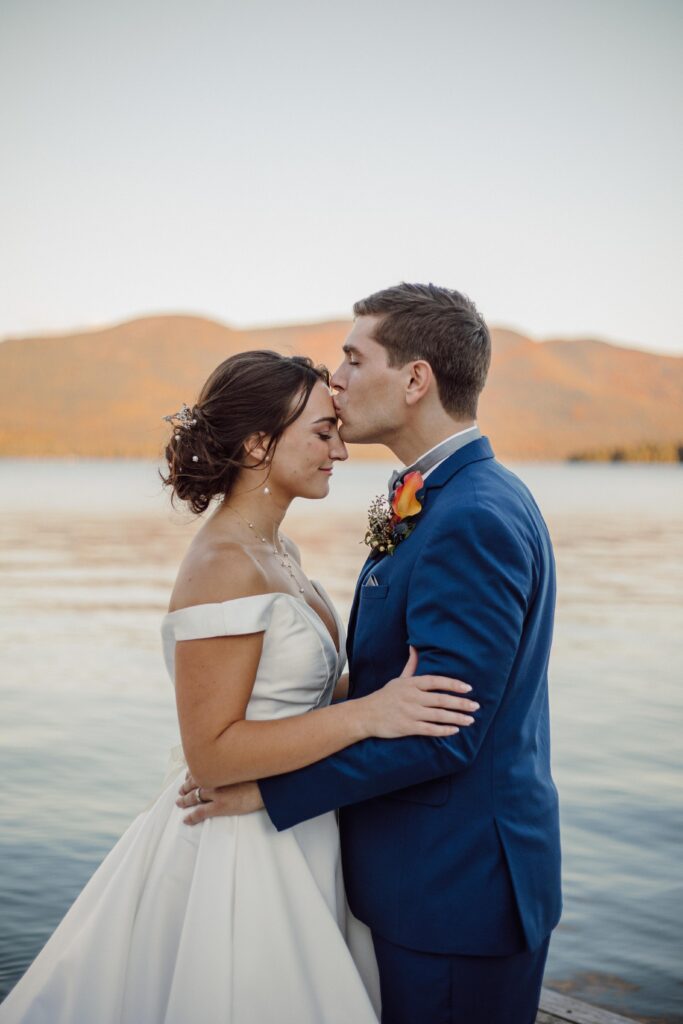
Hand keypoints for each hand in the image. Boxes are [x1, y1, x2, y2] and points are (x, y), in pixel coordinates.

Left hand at [176, 772, 263, 824]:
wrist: (266, 786)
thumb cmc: (257, 775)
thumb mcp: (242, 765)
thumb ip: (231, 766)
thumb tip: (226, 767)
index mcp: (220, 768)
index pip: (200, 769)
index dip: (191, 773)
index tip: (188, 774)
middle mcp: (216, 778)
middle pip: (194, 782)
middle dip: (185, 786)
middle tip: (180, 789)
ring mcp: (216, 793)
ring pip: (194, 796)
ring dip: (185, 799)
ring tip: (179, 802)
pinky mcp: (220, 806)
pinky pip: (201, 812)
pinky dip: (192, 816)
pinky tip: (186, 819)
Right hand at [360, 646, 478, 738]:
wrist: (366, 715)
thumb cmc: (385, 696)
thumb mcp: (398, 679)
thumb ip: (411, 665)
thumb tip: (415, 647)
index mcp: (411, 683)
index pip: (436, 681)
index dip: (453, 684)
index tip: (468, 688)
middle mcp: (411, 697)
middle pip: (441, 699)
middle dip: (460, 703)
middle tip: (476, 706)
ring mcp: (409, 713)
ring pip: (438, 715)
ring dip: (456, 718)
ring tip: (470, 720)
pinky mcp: (407, 727)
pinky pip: (429, 729)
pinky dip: (443, 730)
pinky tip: (454, 730)